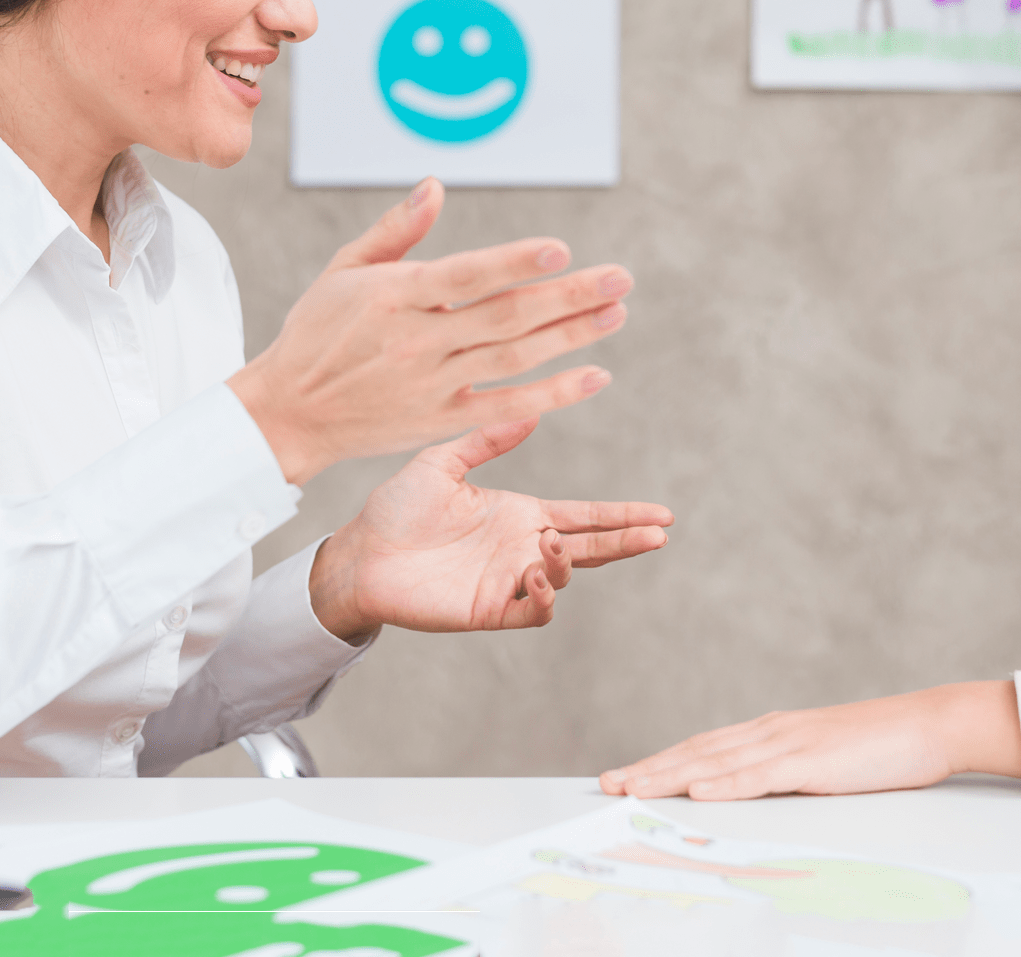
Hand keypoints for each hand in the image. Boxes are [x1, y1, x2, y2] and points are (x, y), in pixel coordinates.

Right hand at [229, 179, 632, 483]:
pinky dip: (553, 394)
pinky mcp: (439, 421)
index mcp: (394, 297)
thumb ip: (395, 230)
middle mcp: (417, 341)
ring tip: (616, 313)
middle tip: (620, 278)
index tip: (561, 248)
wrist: (284, 414)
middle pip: (505, 316)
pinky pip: (506, 407)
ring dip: (571, 336)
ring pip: (514, 358)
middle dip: (568, 296)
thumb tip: (436, 186)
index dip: (514, 263)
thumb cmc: (317, 332)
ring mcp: (431, 384)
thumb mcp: (344, 271)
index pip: (466, 276)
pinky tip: (595, 375)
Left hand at [308, 418, 673, 639]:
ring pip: (563, 578)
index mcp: (521, 512)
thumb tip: (533, 410)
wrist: (358, 553)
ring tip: (548, 545)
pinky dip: (543, 597)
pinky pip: (532, 611)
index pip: (585, 514)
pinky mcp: (487, 609)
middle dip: (626, 541)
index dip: (623, 515)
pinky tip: (533, 574)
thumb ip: (488, 438)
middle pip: (590, 547)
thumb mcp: (443, 461)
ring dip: (566, 562)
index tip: (663, 514)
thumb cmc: (397, 507)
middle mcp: (522, 546)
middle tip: (659, 535)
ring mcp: (507, 580)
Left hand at [599, 683, 1020, 800]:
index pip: (704, 749)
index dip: (662, 762)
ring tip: (634, 787)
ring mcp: (792, 743)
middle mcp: (772, 731)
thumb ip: (787, 773)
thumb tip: (753, 795)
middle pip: (698, 751)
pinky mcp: (814, 760)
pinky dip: (726, 784)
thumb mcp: (823, 763)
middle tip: (608, 783)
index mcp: (772, 732)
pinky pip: (762, 775)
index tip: (627, 775)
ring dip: (672, 775)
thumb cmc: (881, 748)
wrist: (929, 724)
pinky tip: (699, 792)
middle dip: (651, 768)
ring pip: (718, 761)